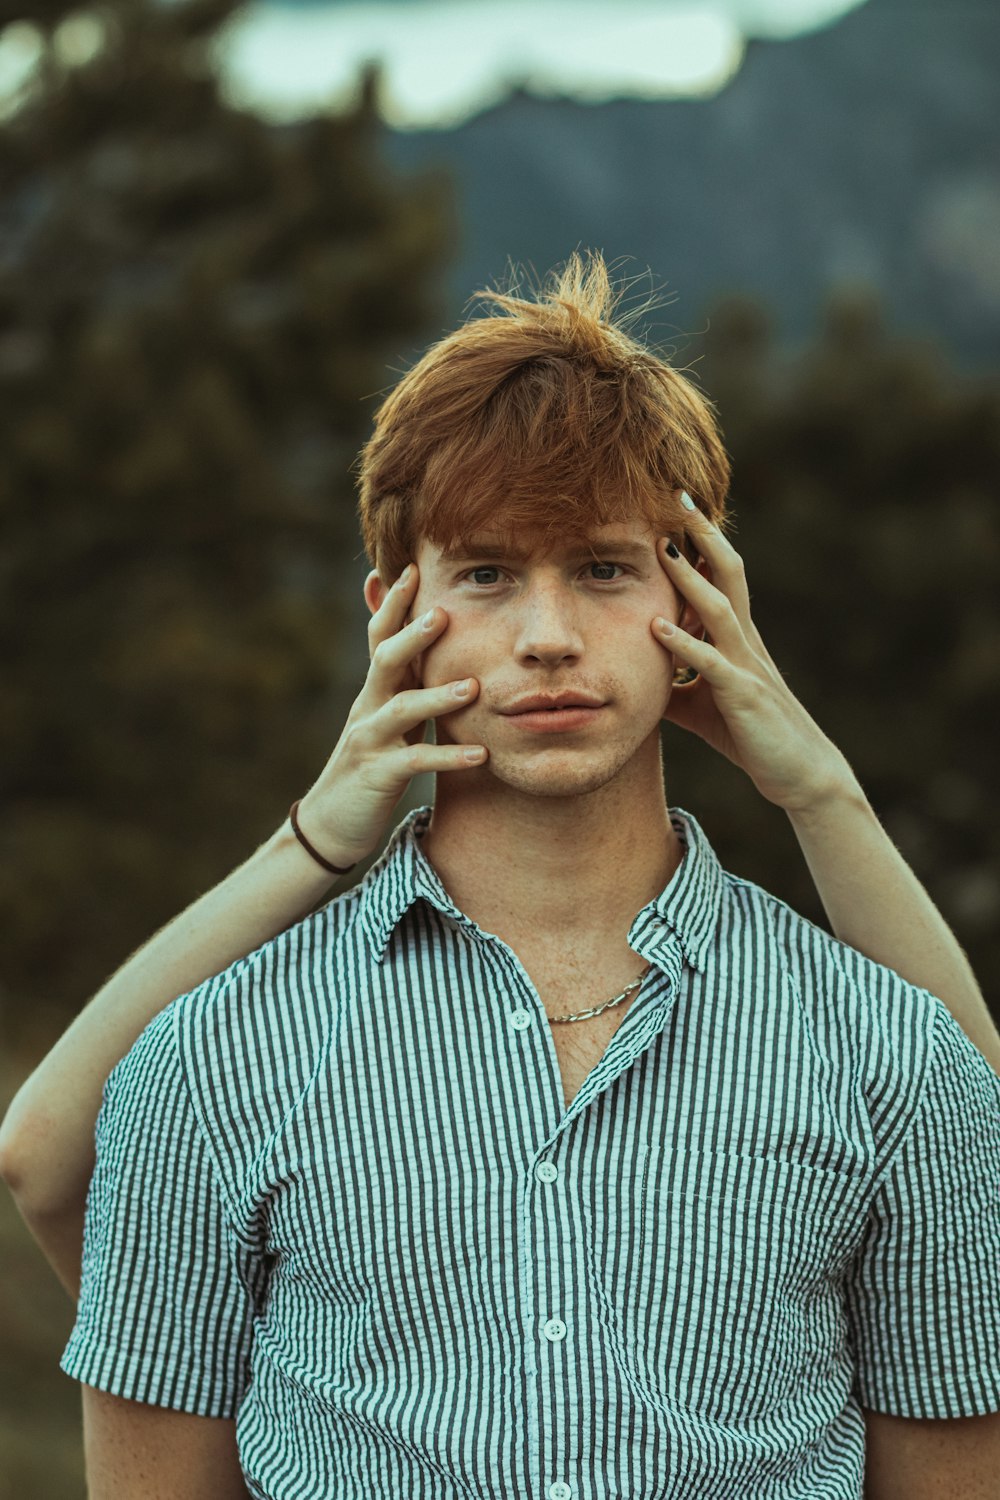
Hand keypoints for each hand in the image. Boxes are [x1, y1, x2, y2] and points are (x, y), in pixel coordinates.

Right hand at [295, 565, 486, 867]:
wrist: (332, 823)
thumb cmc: (372, 763)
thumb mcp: (387, 715)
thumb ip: (405, 680)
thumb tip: (422, 642)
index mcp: (376, 689)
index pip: (382, 635)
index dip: (394, 602)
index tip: (413, 566)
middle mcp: (368, 706)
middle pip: (384, 659)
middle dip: (410, 633)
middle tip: (443, 611)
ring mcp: (370, 740)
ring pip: (400, 709)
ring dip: (436, 697)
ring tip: (472, 687)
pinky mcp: (378, 775)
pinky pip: (415, 762)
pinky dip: (448, 756)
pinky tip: (480, 755)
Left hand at [651, 520, 854, 813]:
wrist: (798, 774)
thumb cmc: (750, 736)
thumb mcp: (700, 706)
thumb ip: (672, 684)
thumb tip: (635, 675)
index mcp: (736, 640)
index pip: (719, 578)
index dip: (701, 543)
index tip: (675, 507)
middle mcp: (744, 643)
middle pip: (727, 574)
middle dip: (704, 536)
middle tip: (678, 497)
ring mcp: (746, 666)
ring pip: (721, 609)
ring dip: (691, 578)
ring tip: (663, 548)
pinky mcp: (743, 697)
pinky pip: (710, 664)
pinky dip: (683, 644)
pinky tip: (658, 626)